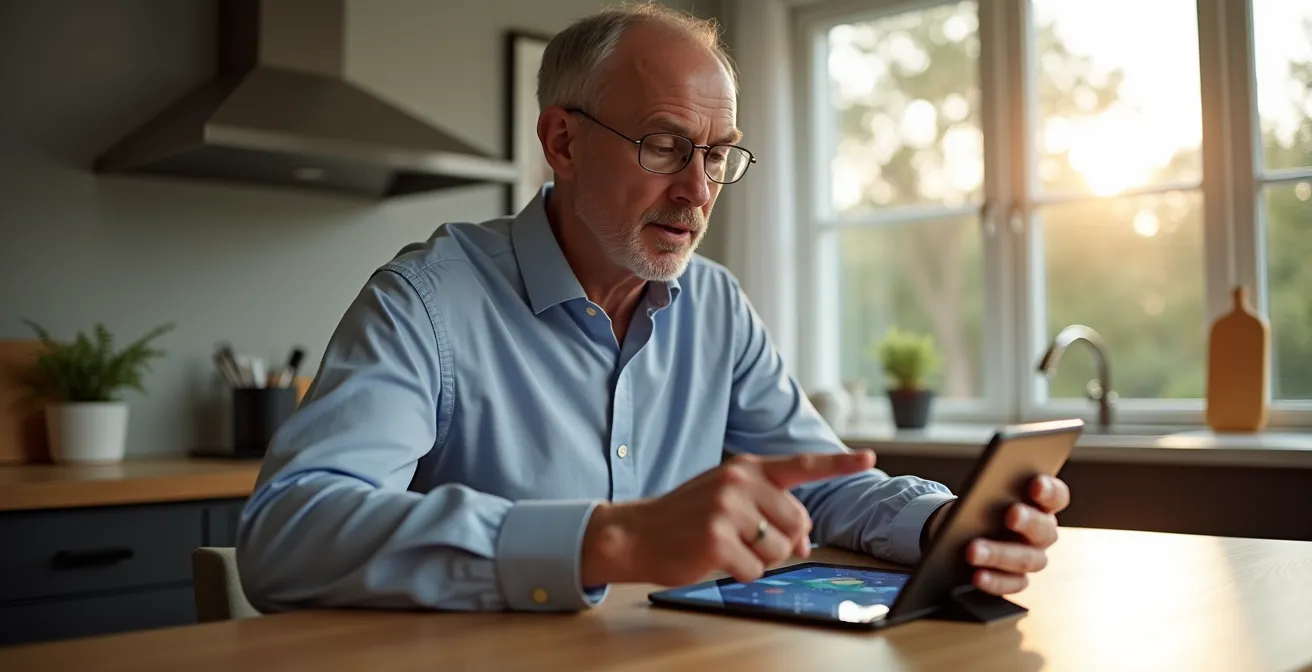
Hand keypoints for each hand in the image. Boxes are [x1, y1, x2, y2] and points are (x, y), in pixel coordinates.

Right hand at [580, 451, 875, 586]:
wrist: (636, 533)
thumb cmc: (687, 518)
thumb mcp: (728, 500)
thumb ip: (769, 510)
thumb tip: (806, 542)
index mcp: (747, 468)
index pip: (802, 465)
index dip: (839, 463)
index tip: (869, 458)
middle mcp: (740, 482)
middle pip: (798, 525)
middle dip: (780, 542)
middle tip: (745, 540)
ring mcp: (728, 509)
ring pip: (779, 551)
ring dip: (759, 559)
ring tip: (725, 546)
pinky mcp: (717, 539)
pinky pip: (754, 570)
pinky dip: (738, 573)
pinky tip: (714, 559)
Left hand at [956, 475, 1071, 595]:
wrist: (960, 531)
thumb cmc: (978, 506)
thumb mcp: (983, 494)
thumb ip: (990, 490)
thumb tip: (982, 491)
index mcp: (1041, 505)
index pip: (1057, 496)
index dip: (1050, 491)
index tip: (1036, 484)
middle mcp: (1042, 533)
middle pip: (1044, 529)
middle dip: (1028, 521)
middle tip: (1011, 514)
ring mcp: (1032, 558)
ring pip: (1026, 559)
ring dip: (999, 554)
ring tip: (973, 551)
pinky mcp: (1016, 580)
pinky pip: (1012, 584)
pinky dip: (994, 581)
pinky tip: (977, 576)